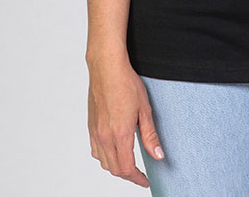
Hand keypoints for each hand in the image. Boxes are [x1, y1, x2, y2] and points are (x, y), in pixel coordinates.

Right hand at [87, 52, 164, 186]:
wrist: (106, 67)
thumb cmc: (125, 83)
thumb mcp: (144, 109)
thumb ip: (150, 135)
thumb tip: (158, 155)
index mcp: (119, 134)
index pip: (127, 168)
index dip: (137, 179)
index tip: (145, 181)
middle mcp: (104, 136)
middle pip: (114, 169)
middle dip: (128, 175)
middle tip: (140, 175)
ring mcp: (95, 132)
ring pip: (103, 162)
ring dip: (116, 167)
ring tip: (129, 164)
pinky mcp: (91, 126)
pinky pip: (96, 150)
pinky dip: (105, 157)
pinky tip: (113, 150)